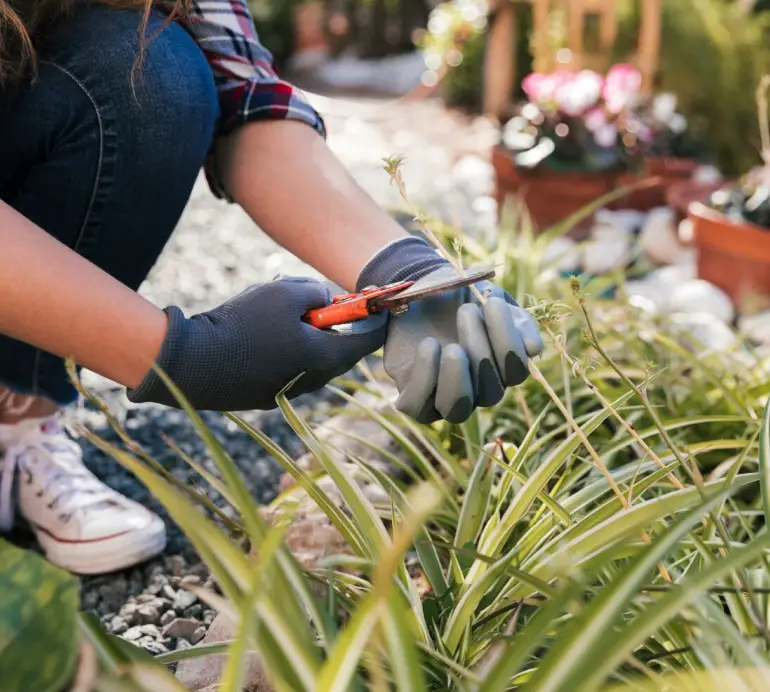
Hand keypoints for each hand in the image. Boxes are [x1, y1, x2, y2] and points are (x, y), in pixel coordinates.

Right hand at [127, 277, 386, 410]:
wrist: (192, 364)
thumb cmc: (243, 324)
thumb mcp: (286, 292)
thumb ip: (316, 292)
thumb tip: (324, 299)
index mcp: (324, 358)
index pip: (367, 342)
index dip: (378, 321)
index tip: (382, 307)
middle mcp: (312, 381)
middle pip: (340, 352)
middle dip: (338, 326)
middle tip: (329, 305)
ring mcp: (288, 392)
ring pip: (313, 360)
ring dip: (310, 336)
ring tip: (284, 312)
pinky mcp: (266, 395)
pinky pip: (290, 368)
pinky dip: (289, 349)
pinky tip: (263, 331)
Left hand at [356, 237, 542, 422]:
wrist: (416, 293)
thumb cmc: (457, 297)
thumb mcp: (490, 298)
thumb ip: (516, 318)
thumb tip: (533, 348)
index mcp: (500, 367)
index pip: (516, 372)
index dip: (510, 343)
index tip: (493, 303)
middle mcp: (477, 389)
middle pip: (490, 392)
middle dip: (480, 351)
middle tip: (466, 311)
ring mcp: (445, 398)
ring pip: (458, 410)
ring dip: (457, 378)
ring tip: (451, 346)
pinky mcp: (415, 399)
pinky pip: (420, 409)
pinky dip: (425, 379)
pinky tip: (429, 345)